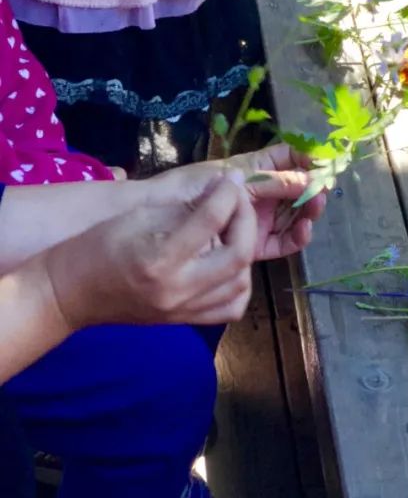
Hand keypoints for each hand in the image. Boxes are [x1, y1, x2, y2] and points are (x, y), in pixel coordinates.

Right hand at [44, 171, 256, 332]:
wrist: (71, 294)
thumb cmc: (99, 246)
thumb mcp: (139, 216)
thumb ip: (185, 208)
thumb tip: (222, 190)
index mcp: (159, 259)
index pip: (211, 220)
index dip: (228, 192)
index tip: (232, 176)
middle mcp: (177, 290)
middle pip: (239, 255)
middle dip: (246, 219)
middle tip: (238, 199)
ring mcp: (183, 311)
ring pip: (241, 283)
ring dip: (246, 250)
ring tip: (233, 228)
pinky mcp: (185, 321)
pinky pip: (230, 307)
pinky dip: (239, 282)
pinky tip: (229, 263)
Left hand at [150, 145, 325, 262]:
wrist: (153, 220)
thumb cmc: (188, 188)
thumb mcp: (232, 177)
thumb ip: (270, 180)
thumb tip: (309, 179)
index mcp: (255, 169)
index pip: (290, 158)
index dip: (309, 158)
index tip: (325, 160)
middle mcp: (262, 193)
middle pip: (298, 188)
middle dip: (314, 187)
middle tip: (322, 189)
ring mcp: (259, 218)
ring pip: (295, 214)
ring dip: (309, 211)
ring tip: (315, 206)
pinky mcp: (255, 243)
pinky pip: (284, 241)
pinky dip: (298, 236)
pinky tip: (304, 229)